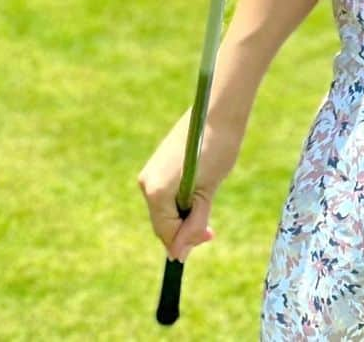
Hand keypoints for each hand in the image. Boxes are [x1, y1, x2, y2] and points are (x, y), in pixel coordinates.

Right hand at [137, 109, 236, 263]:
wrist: (217, 110)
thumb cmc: (217, 148)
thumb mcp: (207, 192)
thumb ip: (193, 223)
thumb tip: (179, 254)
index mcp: (156, 190)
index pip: (166, 231)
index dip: (187, 241)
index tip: (209, 235)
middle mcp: (146, 182)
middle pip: (163, 222)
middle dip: (185, 229)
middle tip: (211, 227)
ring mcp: (150, 172)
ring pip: (164, 209)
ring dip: (184, 214)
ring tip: (207, 203)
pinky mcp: (158, 164)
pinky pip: (165, 194)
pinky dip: (181, 200)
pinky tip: (199, 190)